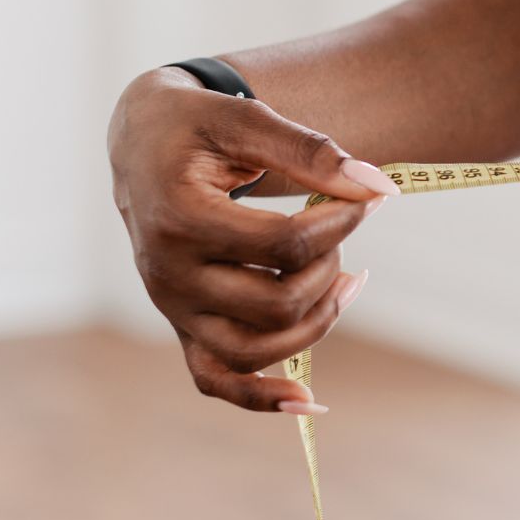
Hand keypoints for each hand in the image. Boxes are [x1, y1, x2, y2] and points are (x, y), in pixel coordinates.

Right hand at [108, 67, 398, 411]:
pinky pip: (216, 379)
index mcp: (179, 218)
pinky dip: (261, 397)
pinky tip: (308, 399)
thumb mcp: (248, 119)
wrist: (142, 142)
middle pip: (276, 303)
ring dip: (318, 320)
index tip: (366, 197)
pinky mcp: (182, 324)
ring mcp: (173, 308)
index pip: (284, 245)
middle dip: (330, 265)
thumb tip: (377, 187)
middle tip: (342, 226)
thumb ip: (311, 151)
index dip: (341, 222)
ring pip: (256, 350)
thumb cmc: (198, 125)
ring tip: (348, 277)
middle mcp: (168, 275)